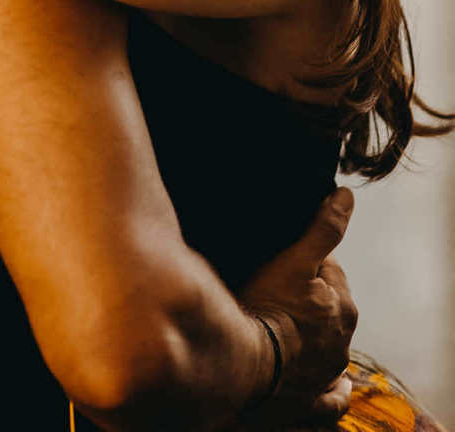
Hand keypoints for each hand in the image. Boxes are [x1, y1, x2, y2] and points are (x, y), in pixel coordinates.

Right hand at [236, 189, 357, 427]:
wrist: (247, 364)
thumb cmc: (269, 308)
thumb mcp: (295, 260)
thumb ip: (323, 229)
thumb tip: (346, 196)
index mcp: (344, 305)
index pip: (328, 269)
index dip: (304, 262)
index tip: (280, 264)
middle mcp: (344, 339)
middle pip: (326, 304)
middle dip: (307, 295)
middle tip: (273, 290)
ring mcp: (329, 371)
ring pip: (323, 341)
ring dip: (308, 331)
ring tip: (276, 325)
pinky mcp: (315, 397)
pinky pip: (329, 393)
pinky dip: (327, 386)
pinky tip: (315, 376)